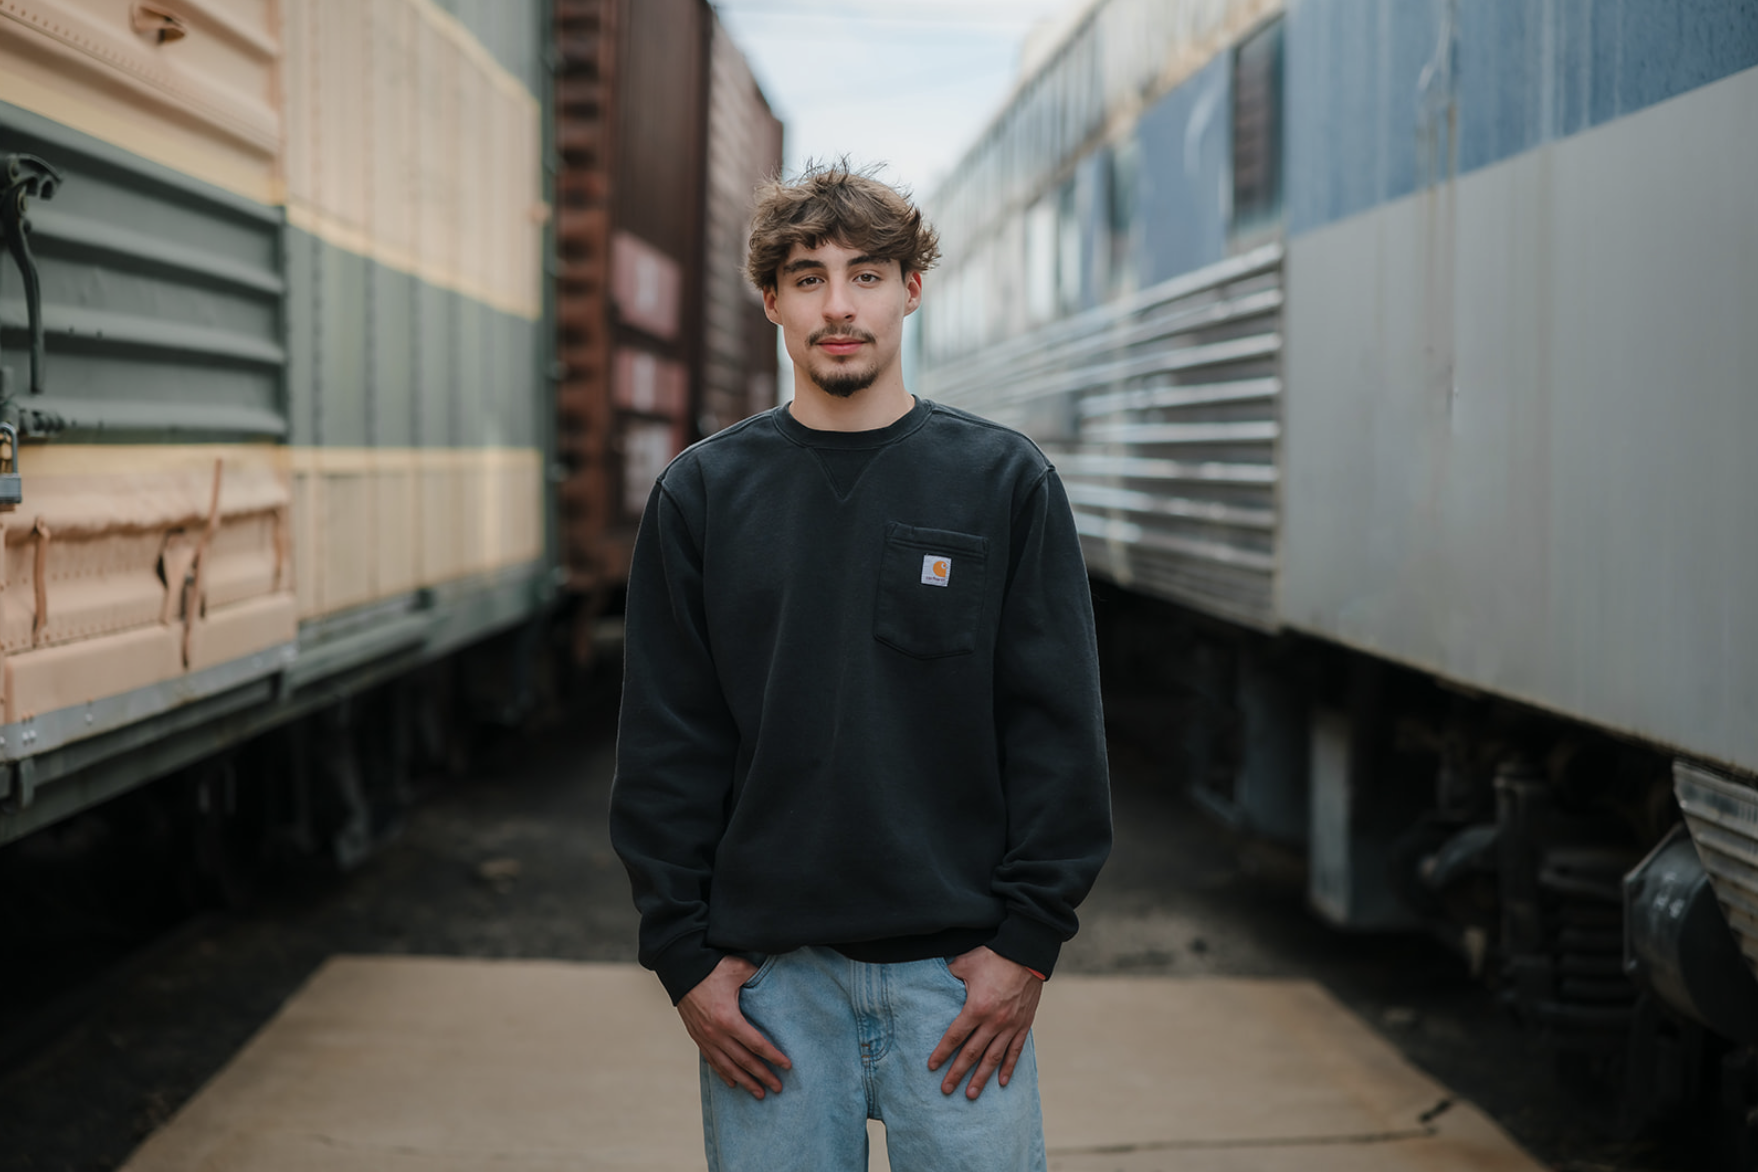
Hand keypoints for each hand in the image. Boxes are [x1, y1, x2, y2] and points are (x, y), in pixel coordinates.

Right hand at [678, 956, 791, 1098]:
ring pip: (728, 1066)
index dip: (773, 1056)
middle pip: (744, 1061)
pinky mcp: (697, 1036)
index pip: (756, 1044)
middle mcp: (716, 1033)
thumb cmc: (711, 966)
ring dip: (745, 1081)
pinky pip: (712, 1061)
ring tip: (759, 1093)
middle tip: (778, 1088)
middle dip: (762, 1076)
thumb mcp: (739, 968)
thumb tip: (774, 979)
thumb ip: (758, 976)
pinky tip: (733, 1083)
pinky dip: (724, 1074)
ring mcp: (705, 1037)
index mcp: (728, 1018)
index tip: (787, 1066)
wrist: (680, 968)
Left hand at [927, 946, 1041, 1099]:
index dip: (942, 1052)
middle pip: (971, 1053)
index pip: (955, 1036)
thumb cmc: (994, 956)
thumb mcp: (965, 963)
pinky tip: (1001, 1082)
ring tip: (971, 1094)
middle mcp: (994, 1021)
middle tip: (946, 1090)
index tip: (931, 1066)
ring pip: (993, 1057)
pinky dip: (1008, 1067)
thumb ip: (949, 975)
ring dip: (981, 1077)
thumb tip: (933, 980)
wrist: (1027, 952)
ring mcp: (1011, 1025)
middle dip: (957, 1073)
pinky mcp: (1024, 1024)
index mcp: (976, 1007)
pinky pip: (1015, 1050)